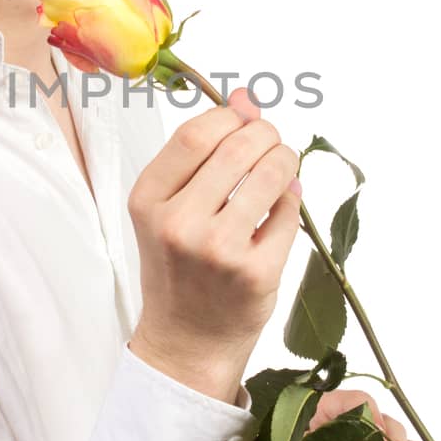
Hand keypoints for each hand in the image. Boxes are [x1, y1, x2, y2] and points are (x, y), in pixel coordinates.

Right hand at [128, 86, 302, 403]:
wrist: (186, 342)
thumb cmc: (179, 268)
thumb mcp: (169, 209)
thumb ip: (201, 155)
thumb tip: (245, 98)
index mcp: (148, 201)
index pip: (196, 133)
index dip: (230, 117)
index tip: (243, 120)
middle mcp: (178, 224)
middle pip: (238, 147)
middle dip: (265, 134)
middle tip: (272, 142)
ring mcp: (218, 250)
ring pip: (271, 175)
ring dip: (285, 160)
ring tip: (281, 167)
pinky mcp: (256, 273)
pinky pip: (289, 213)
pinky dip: (291, 199)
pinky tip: (282, 204)